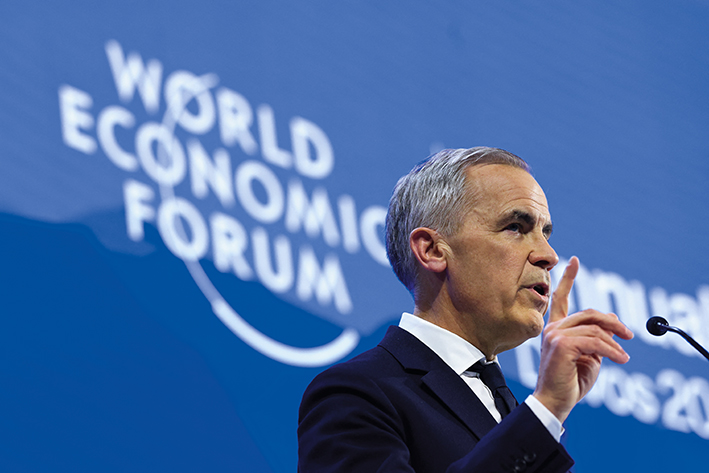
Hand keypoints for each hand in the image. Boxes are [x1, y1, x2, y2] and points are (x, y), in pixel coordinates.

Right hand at [532, 256, 633, 422]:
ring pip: (595, 329)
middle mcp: (553, 328)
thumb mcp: (589, 356)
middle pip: (589, 313)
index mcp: (556, 329)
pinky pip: (594, 341)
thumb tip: (612, 320)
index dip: (568, 278)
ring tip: (624, 356)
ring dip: (615, 343)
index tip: (574, 261)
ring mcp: (555, 335)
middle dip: (613, 323)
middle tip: (629, 335)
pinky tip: (621, 360)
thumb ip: (597, 338)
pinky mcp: (561, 344)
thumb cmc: (570, 382)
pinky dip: (612, 351)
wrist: (556, 401)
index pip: (560, 298)